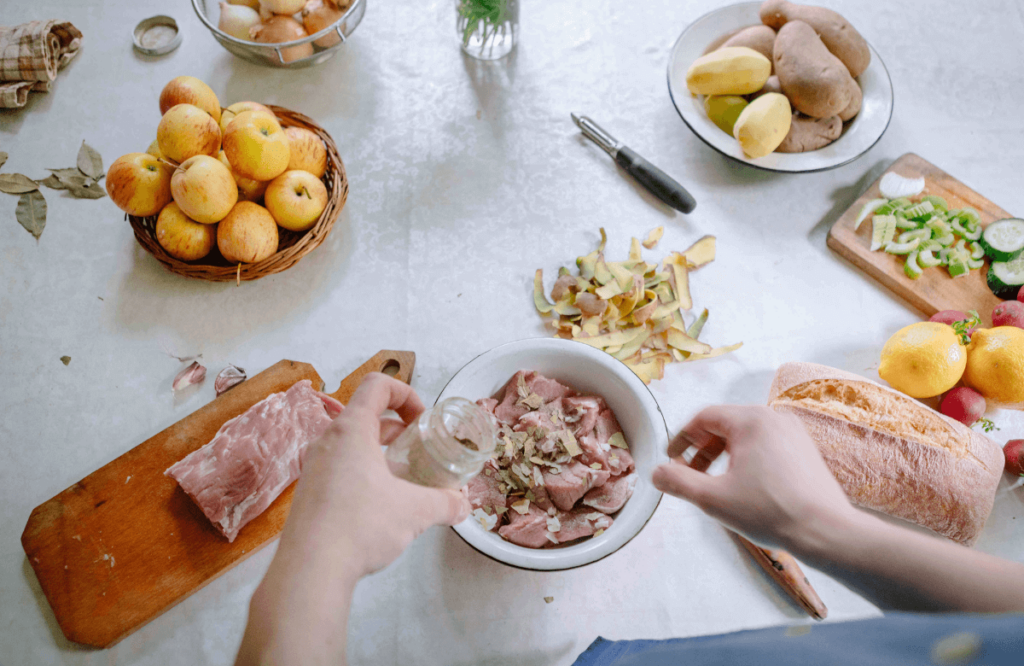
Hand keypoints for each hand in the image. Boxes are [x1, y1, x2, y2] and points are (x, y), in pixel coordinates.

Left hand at [236, 374, 471, 665]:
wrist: (310, 569)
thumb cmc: (361, 526)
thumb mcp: (414, 512)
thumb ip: (445, 504)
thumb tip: (463, 506)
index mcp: (352, 430)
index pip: (378, 385)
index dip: (406, 393)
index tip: (424, 421)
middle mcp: (328, 441)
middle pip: (365, 414)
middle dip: (398, 428)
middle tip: (420, 448)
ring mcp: (314, 467)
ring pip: (352, 444)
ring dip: (381, 453)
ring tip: (405, 478)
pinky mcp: (309, 493)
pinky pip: (339, 468)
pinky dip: (364, 474)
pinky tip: (381, 505)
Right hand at [652, 405, 855, 551]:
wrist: (826, 531)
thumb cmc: (771, 512)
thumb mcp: (712, 498)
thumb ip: (678, 482)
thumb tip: (656, 473)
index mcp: (751, 421)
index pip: (704, 418)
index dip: (681, 439)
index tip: (671, 460)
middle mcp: (774, 418)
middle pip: (725, 425)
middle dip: (702, 450)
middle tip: (690, 475)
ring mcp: (793, 433)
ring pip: (745, 436)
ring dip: (723, 456)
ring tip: (716, 484)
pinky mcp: (804, 449)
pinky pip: (765, 445)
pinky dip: (747, 460)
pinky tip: (745, 487)